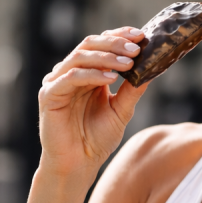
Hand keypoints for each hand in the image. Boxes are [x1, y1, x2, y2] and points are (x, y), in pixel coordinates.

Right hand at [38, 27, 148, 176]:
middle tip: (136, 48)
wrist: (78, 165)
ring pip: (80, 57)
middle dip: (114, 44)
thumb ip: (132, 90)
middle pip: (90, 44)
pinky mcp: (48, 95)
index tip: (141, 36)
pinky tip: (111, 79)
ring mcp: (57, 82)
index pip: (101, 44)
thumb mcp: (121, 111)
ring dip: (106, 57)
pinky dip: (92, 74)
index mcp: (86, 73)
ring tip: (128, 63)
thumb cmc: (96, 140)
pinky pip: (70, 77)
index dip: (119, 36)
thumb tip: (153, 67)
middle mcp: (70, 73)